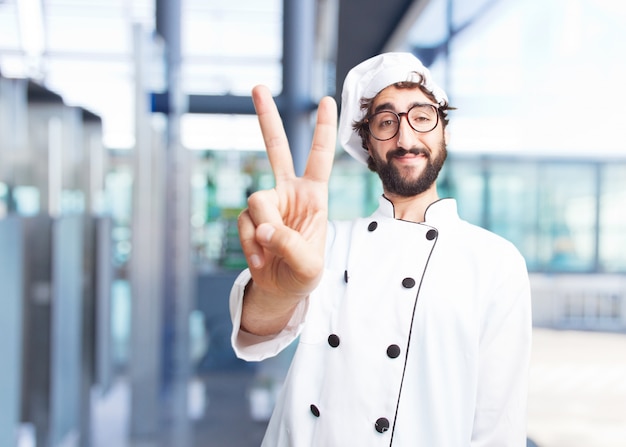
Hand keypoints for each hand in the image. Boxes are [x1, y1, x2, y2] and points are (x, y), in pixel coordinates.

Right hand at [237, 85, 336, 329]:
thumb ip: (291, 246)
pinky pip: (244, 225)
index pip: (319, 157)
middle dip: (266, 118)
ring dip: (262, 231)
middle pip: (275, 148)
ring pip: (256, 201)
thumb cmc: (304, 274)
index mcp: (313, 195)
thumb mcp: (310, 265)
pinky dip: (250, 245)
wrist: (281, 289)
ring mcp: (266, 204)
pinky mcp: (249, 218)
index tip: (326, 100)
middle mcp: (288, 192)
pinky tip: (260, 258)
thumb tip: (264, 228)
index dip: (322, 130)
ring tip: (272, 253)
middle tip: (257, 87)